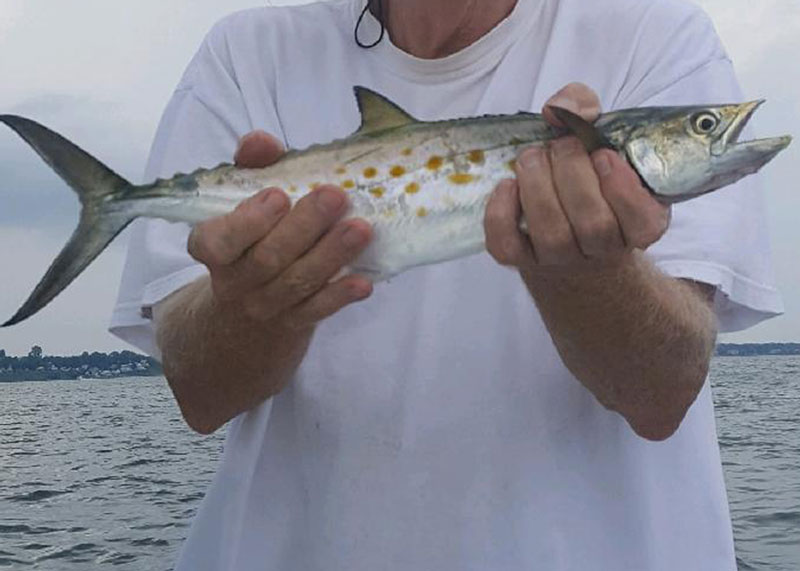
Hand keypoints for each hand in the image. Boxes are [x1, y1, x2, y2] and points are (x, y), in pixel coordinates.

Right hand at [187, 130, 373, 329]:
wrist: (245, 315)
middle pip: (267, 258)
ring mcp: (265, 306)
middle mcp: (235, 281)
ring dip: (330, 255)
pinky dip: (340, 296)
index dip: (247, 222)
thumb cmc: (251, 239)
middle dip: (303, 226)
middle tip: (335, 196)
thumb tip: (260, 141)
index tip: (279, 196)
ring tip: (361, 229)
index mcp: (214, 247)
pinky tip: (364, 281)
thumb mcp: (244, 199)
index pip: (216, 242)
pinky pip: (317, 310)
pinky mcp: (295, 322)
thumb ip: (252, 166)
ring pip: (296, 283)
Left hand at [484, 83, 670, 272]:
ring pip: (553, 235)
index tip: (603, 155)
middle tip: (560, 146)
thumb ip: (584, 108)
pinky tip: (507, 185)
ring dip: (538, 187)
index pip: (642, 220)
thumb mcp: (598, 136)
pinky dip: (502, 213)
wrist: (562, 227)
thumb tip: (557, 109)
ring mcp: (560, 259)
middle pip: (594, 225)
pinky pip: (508, 247)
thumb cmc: (585, 174)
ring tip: (532, 157)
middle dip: (573, 175)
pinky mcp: (521, 260)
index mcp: (638, 223)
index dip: (623, 188)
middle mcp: (603, 249)